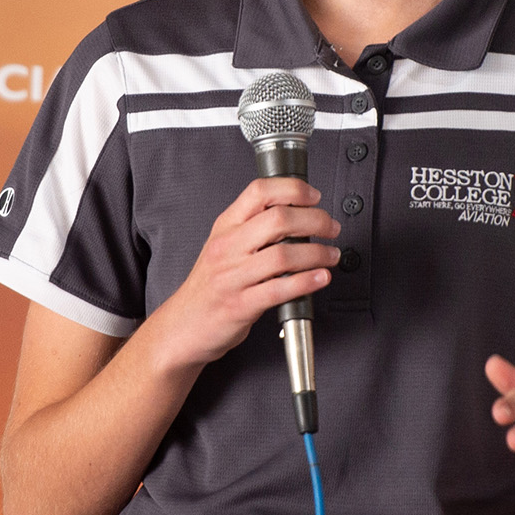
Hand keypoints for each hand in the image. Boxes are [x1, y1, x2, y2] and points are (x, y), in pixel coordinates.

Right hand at [144, 178, 341, 371]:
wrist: (183, 326)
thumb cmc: (208, 288)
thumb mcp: (222, 246)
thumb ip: (253, 229)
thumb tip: (297, 216)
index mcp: (225, 226)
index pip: (259, 192)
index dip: (293, 189)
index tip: (314, 197)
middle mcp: (227, 247)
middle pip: (279, 219)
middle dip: (315, 220)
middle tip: (331, 227)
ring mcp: (232, 276)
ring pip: (284, 255)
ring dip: (317, 253)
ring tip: (331, 255)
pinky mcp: (240, 305)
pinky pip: (280, 289)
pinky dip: (307, 282)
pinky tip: (321, 278)